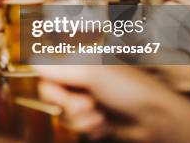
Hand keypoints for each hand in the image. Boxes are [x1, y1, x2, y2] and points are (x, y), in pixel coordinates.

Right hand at [33, 65, 189, 142]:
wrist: (156, 119)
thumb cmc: (130, 89)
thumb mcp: (93, 74)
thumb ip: (61, 68)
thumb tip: (33, 63)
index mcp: (81, 62)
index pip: (48, 74)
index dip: (53, 88)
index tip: (65, 94)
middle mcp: (82, 79)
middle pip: (53, 96)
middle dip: (70, 105)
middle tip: (88, 104)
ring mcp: (88, 99)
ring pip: (64, 114)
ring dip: (82, 119)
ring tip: (101, 116)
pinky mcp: (93, 119)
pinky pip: (76, 126)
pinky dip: (90, 128)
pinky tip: (105, 124)